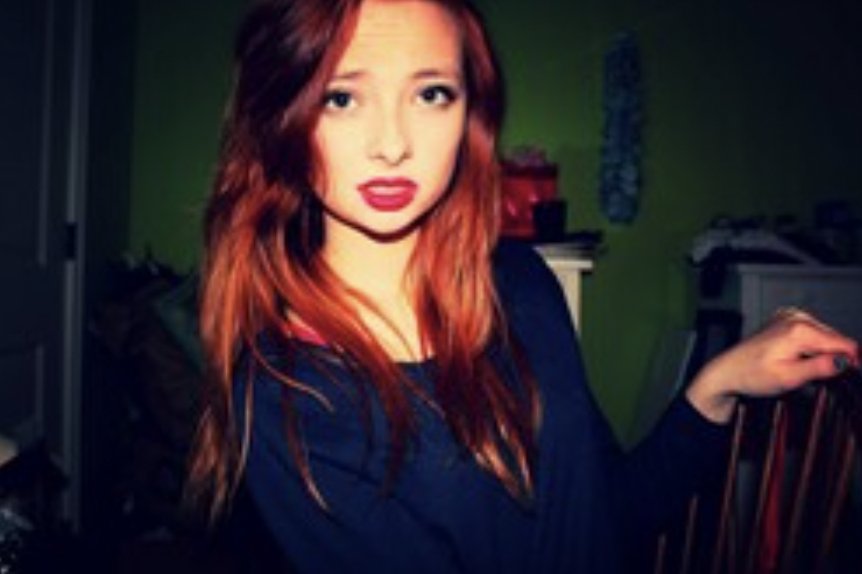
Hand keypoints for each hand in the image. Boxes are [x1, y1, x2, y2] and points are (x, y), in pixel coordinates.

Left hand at [686, 308, 859, 422]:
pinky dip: (811, 346)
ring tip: (804, 369)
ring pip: (824, 336)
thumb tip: (844, 361)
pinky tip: (798, 358)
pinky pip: (811, 333)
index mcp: (800, 329)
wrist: (728, 371)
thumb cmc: (752, 375)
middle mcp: (796, 317)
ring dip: (822, 353)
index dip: (852, 362)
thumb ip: (819, 367)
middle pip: (835, 339)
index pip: (844, 344)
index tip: (851, 377)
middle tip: (822, 379)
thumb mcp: (789, 377)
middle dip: (835, 358)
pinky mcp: (785, 320)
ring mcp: (790, 316)